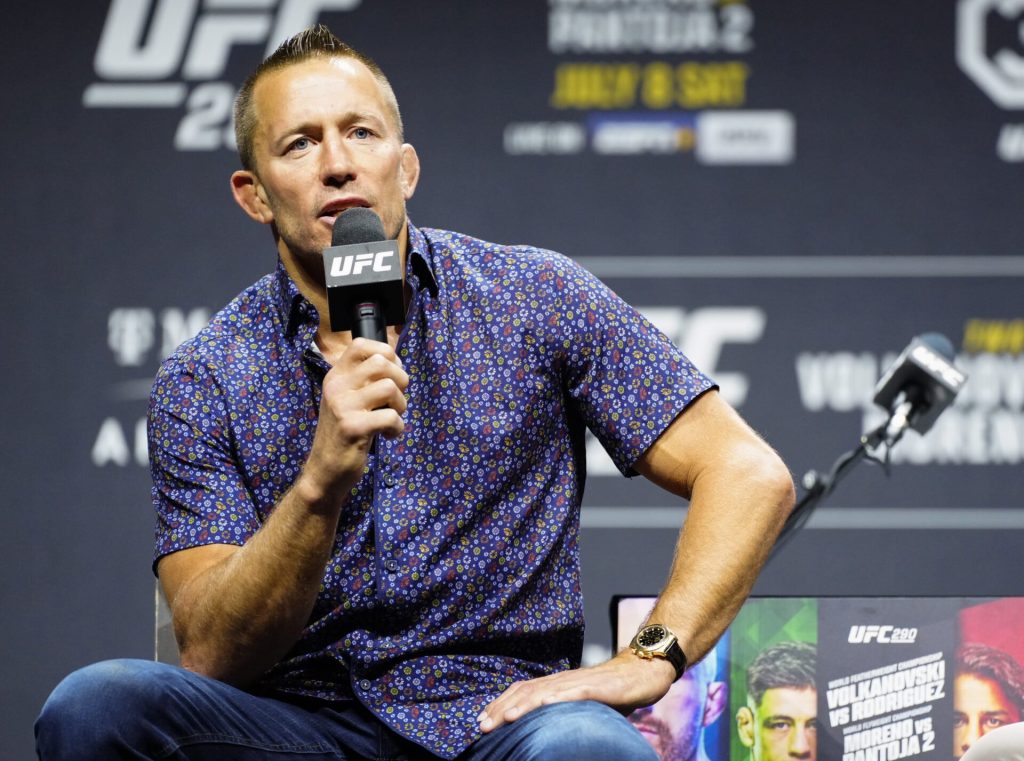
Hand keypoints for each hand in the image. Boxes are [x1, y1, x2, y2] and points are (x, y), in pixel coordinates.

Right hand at [300, 338, 408, 502]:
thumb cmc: (344, 434)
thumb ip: (364, 379)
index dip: (386, 354)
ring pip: (390, 387)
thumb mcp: (347, 400)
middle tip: (395, 400)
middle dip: (400, 380)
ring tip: (392, 418)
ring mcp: (343, 406)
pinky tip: (388, 435)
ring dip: (401, 405)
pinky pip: (391, 416)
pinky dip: (397, 428)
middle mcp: (336, 386)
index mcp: (335, 376)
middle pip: (381, 362)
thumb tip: (396, 360)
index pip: (361, 344)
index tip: (391, 374)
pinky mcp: (353, 427)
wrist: (325, 471)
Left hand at [477, 650, 676, 732]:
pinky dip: (559, 697)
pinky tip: (546, 704)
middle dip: (502, 708)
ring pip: (546, 691)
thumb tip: (543, 732)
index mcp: (557, 684)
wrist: (643, 670)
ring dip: (523, 705)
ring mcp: (580, 681)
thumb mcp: (581, 703)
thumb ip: (563, 712)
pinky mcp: (599, 686)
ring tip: (505, 718)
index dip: (500, 704)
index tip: (482, 720)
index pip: (522, 692)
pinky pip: (576, 691)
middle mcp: (563, 680)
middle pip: (527, 692)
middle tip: (483, 726)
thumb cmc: (612, 690)